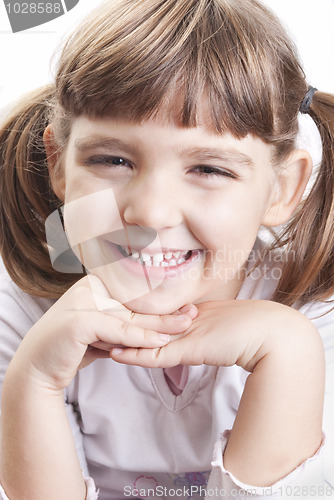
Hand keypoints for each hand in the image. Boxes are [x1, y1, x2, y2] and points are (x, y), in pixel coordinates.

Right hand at [10, 275, 196, 389]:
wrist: (37, 367)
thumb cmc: (71, 349)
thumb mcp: (101, 333)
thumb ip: (121, 326)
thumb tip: (155, 329)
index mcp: (94, 286)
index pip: (133, 294)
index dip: (159, 301)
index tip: (184, 305)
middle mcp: (89, 289)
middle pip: (135, 303)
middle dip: (165, 310)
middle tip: (193, 312)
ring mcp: (83, 301)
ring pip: (130, 315)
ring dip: (161, 323)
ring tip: (187, 324)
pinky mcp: (80, 320)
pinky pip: (118, 330)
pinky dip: (141, 337)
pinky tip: (161, 342)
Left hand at [110, 299, 317, 370]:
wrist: (268, 333)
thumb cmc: (248, 329)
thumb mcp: (216, 329)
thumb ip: (197, 334)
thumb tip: (184, 336)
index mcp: (187, 312)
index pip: (152, 314)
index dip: (131, 313)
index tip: (110, 312)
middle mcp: (181, 319)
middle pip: (142, 320)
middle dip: (118, 320)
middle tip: (93, 320)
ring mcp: (184, 332)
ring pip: (144, 335)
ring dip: (120, 337)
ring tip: (95, 335)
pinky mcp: (188, 347)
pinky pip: (155, 353)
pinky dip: (134, 354)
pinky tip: (115, 353)